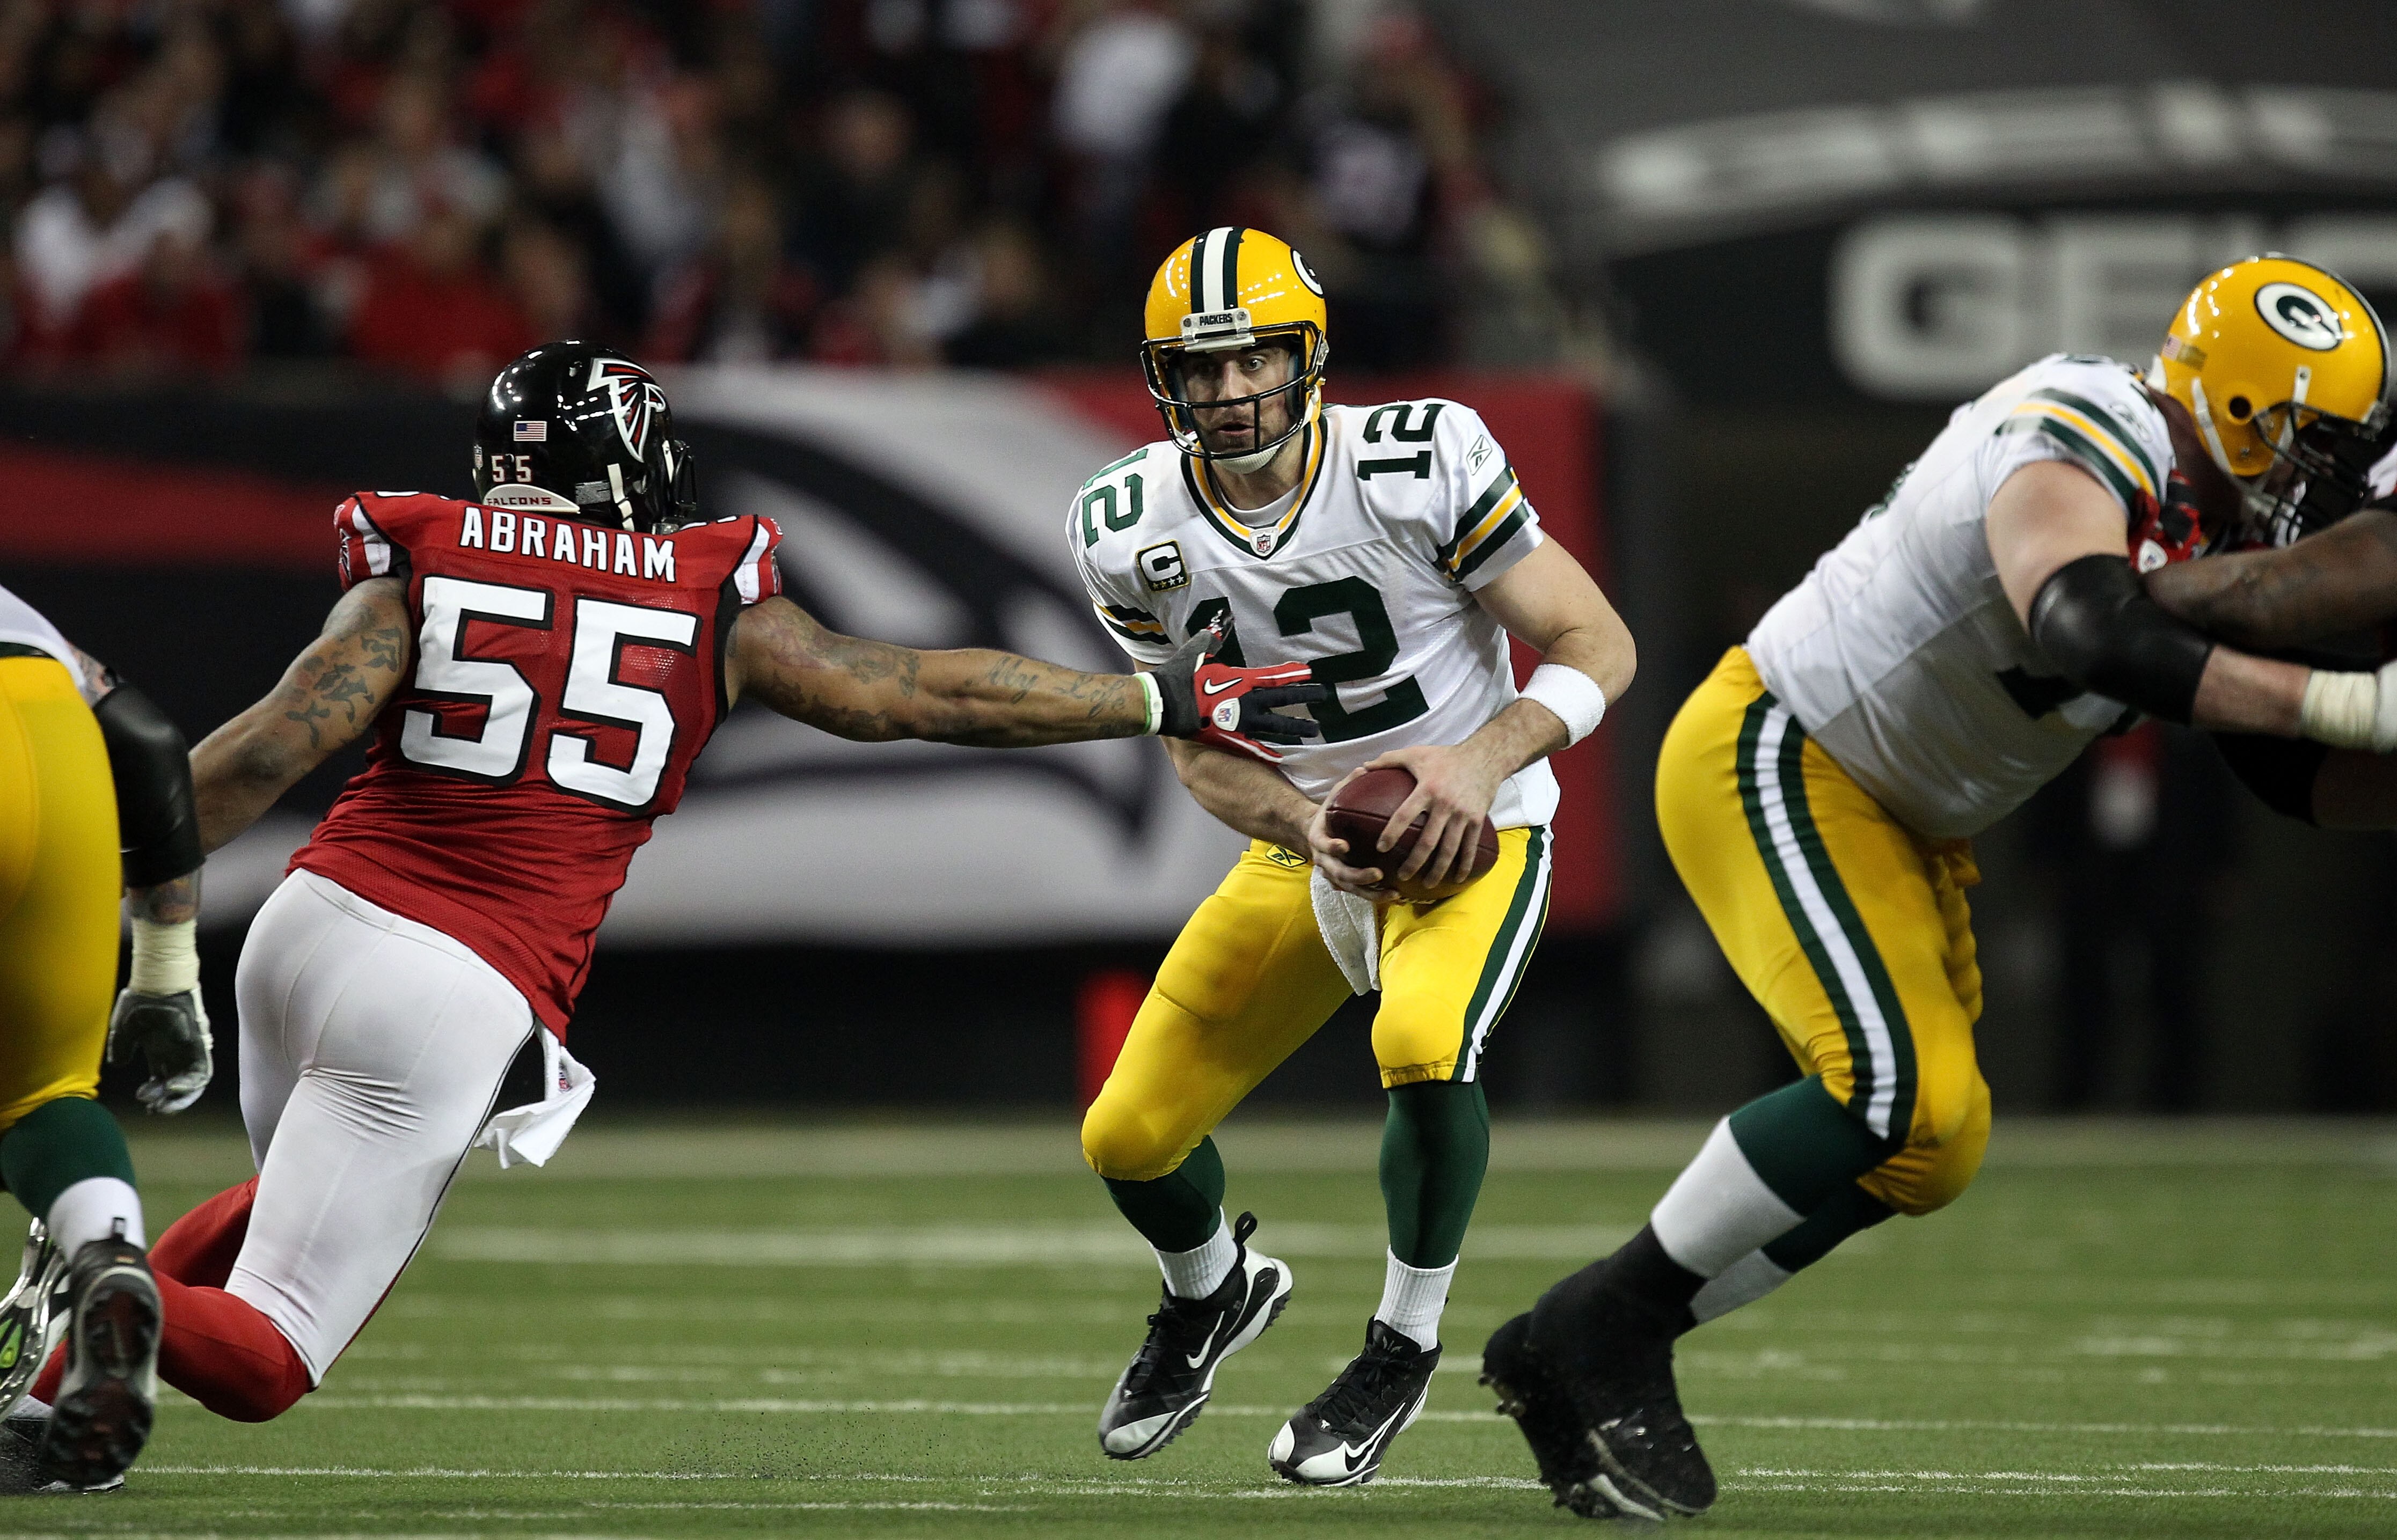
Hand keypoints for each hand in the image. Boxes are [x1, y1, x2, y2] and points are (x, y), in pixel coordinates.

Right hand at [107, 987, 213, 1113]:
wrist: (156, 983)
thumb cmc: (140, 1001)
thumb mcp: (125, 1029)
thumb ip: (122, 1047)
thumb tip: (120, 1064)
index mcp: (159, 1050)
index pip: (161, 1079)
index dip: (154, 1094)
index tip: (143, 1100)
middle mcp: (176, 1053)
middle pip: (177, 1085)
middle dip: (168, 1102)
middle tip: (155, 1110)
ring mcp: (189, 1049)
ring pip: (192, 1083)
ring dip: (180, 1098)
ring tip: (164, 1106)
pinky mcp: (200, 1045)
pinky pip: (202, 1071)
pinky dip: (191, 1084)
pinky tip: (173, 1088)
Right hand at [1152, 627, 1325, 762]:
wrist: (1164, 703)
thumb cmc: (1180, 675)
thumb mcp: (1198, 651)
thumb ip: (1214, 638)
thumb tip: (1221, 619)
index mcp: (1242, 680)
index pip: (1274, 676)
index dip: (1293, 674)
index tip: (1309, 672)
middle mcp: (1247, 702)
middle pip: (1283, 700)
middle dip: (1305, 697)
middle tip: (1324, 696)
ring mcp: (1241, 722)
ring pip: (1276, 726)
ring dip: (1296, 727)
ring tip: (1315, 730)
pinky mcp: (1230, 738)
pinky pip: (1255, 747)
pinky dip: (1269, 752)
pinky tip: (1283, 757)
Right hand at [1306, 771, 1397, 898]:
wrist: (1314, 833)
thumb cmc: (1329, 813)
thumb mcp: (1334, 796)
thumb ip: (1347, 785)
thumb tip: (1364, 768)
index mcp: (1319, 838)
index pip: (1323, 844)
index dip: (1332, 847)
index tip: (1344, 846)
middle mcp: (1324, 860)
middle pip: (1338, 873)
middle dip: (1358, 876)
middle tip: (1377, 874)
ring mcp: (1334, 874)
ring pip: (1350, 888)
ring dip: (1371, 893)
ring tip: (1393, 893)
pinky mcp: (1345, 883)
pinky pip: (1359, 893)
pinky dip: (1375, 896)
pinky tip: (1395, 895)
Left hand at [1360, 741, 1506, 890]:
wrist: (1485, 757)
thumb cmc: (1446, 756)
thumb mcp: (1417, 753)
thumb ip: (1389, 760)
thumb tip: (1363, 767)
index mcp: (1427, 789)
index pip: (1404, 814)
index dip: (1392, 832)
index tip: (1381, 848)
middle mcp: (1445, 804)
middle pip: (1428, 840)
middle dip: (1414, 862)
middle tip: (1401, 876)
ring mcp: (1463, 814)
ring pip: (1449, 849)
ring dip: (1438, 870)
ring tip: (1426, 884)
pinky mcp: (1477, 820)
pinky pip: (1470, 847)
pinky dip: (1464, 865)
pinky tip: (1457, 879)